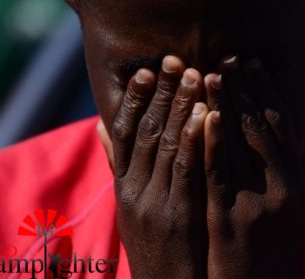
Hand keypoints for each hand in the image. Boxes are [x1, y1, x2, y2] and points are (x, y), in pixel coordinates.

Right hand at [100, 55, 207, 278]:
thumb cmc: (154, 245)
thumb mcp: (130, 206)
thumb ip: (118, 165)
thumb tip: (99, 125)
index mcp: (122, 185)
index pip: (124, 132)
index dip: (135, 98)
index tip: (149, 69)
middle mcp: (131, 189)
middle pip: (145, 130)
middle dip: (162, 93)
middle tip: (178, 59)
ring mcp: (152, 202)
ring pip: (164, 145)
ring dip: (179, 107)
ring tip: (195, 75)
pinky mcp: (175, 217)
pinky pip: (184, 171)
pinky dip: (192, 139)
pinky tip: (205, 114)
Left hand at [203, 58, 303, 277]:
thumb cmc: (271, 251)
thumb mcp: (283, 209)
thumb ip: (275, 173)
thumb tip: (263, 140)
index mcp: (294, 181)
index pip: (281, 125)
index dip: (266, 90)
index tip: (251, 62)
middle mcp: (281, 185)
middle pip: (261, 126)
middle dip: (243, 88)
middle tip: (227, 57)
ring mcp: (257, 201)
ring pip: (240, 144)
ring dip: (225, 105)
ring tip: (210, 73)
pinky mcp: (231, 219)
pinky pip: (220, 174)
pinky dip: (213, 142)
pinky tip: (204, 116)